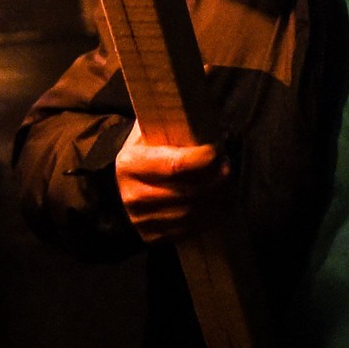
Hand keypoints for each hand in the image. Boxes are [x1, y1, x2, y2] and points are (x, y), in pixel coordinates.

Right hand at [114, 120, 232, 243]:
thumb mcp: (148, 131)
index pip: (175, 165)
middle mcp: (133, 195)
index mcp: (131, 164)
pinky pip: (188, 231)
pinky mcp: (151, 236)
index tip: (219, 150)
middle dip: (217, 180)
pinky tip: (221, 204)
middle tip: (229, 166)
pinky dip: (211, 218)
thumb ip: (170, 122)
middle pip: (188, 192)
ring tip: (230, 184)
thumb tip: (203, 110)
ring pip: (192, 213)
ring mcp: (141, 220)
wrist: (118, 187)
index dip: (204, 159)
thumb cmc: (143, 152)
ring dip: (218, 199)